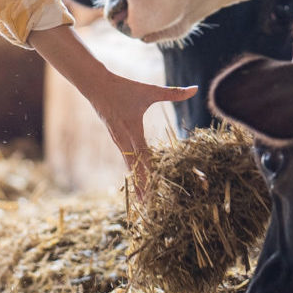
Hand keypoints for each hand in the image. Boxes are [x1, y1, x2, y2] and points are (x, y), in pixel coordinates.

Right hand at [32, 24, 197, 193]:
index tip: (155, 190)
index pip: (144, 157)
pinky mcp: (116, 140)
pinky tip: (137, 182)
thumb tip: (196, 89)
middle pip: (136, 168)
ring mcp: (119, 142)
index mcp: (133, 130)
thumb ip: (173, 92)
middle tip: (150, 206)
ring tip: (143, 201)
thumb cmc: (124, 87)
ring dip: (137, 183)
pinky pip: (126, 160)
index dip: (150, 175)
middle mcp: (124, 140)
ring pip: (130, 167)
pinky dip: (132, 173)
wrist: (96, 86)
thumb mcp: (150, 90)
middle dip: (143, 187)